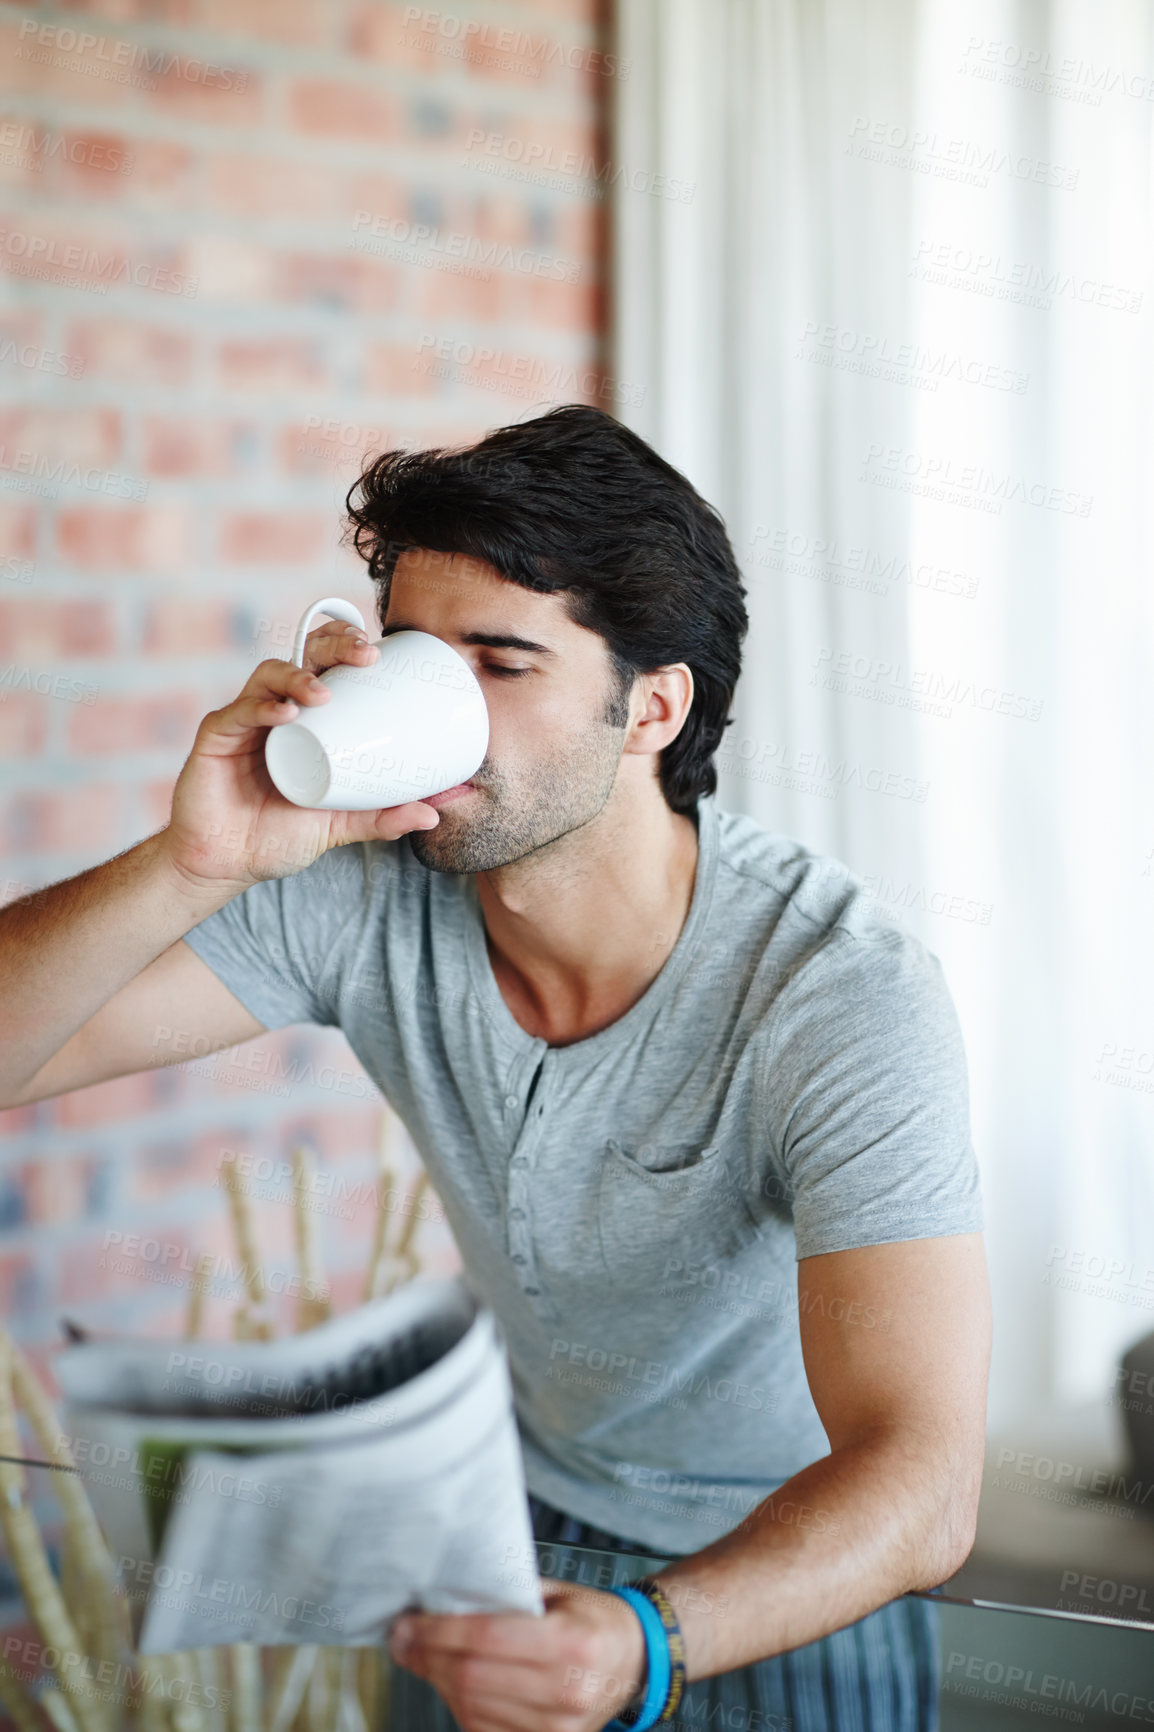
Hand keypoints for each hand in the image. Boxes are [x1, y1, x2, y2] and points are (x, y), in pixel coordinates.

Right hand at [161, 619, 440, 891]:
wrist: (226, 865)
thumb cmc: (277, 836)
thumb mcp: (338, 825)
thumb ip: (381, 818)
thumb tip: (433, 813)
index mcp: (304, 719)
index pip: (325, 664)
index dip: (348, 644)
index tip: (381, 651)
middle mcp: (274, 710)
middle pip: (303, 657)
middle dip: (334, 645)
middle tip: (365, 656)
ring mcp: (244, 721)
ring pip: (270, 675)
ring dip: (299, 676)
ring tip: (325, 693)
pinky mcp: (216, 737)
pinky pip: (239, 712)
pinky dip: (263, 708)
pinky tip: (286, 714)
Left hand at [389, 1582, 647, 1731]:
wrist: (633, 1659)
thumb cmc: (591, 1619)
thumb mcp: (556, 1593)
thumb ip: (505, 1595)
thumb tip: (442, 1598)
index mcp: (571, 1641)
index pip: (486, 1637)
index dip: (438, 1632)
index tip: (406, 1625)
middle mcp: (566, 1689)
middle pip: (472, 1677)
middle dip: (428, 1657)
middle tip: (403, 1639)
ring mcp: (558, 1728)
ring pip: (471, 1708)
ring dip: (439, 1682)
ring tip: (426, 1656)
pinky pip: (484, 1730)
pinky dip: (460, 1706)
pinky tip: (454, 1682)